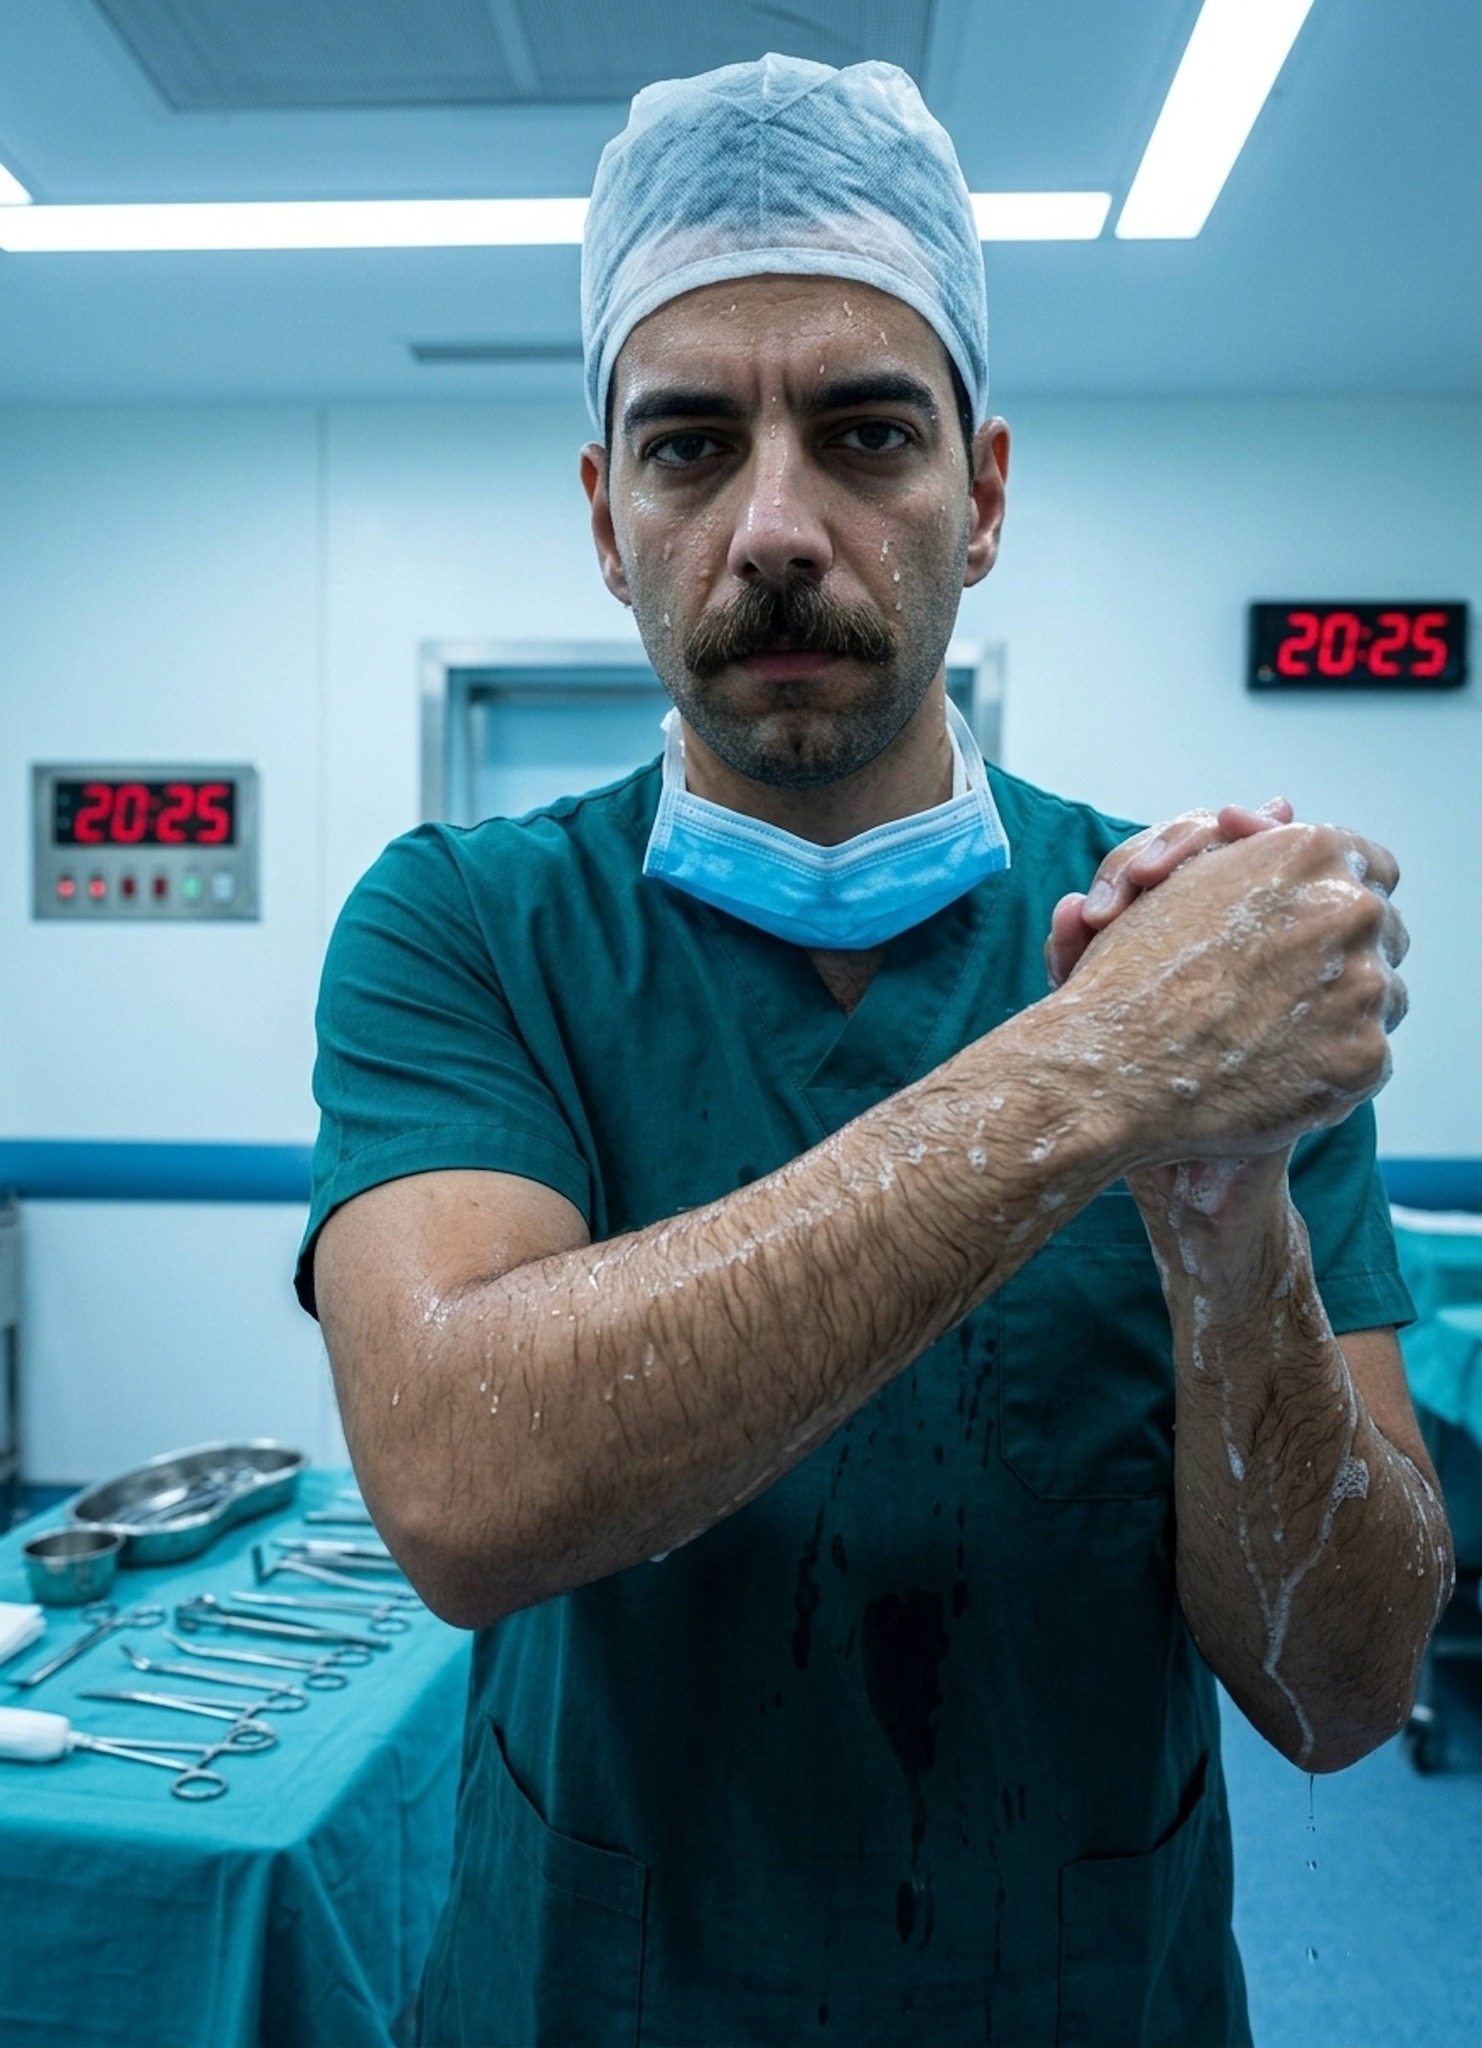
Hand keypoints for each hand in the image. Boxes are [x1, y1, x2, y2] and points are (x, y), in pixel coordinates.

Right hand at [1050, 820, 1408, 1165]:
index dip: (1330, 892)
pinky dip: (1327, 1062)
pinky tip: (1274, 1066)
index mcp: (1306, 851)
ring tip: (1262, 1029)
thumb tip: (1283, 808)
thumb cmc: (1125, 978)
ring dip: (1336, 1005)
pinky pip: (1365, 1052)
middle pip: (1377, 925)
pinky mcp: (1365, 1055)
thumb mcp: (1177, 883)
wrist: (1108, 1072)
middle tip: (1273, 981)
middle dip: (1335, 949)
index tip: (1300, 920)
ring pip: (1380, 992)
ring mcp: (1366, 984)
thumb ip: (1246, 848)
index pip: (1363, 860)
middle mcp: (1348, 907)